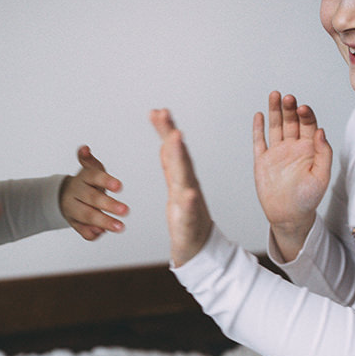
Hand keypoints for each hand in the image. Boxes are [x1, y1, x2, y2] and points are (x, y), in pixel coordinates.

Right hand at [60, 146, 128, 239]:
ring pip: (87, 216)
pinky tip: (101, 232)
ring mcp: (74, 210)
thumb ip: (89, 160)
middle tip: (126, 210)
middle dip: (109, 205)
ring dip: (104, 222)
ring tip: (120, 227)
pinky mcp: (75, 224)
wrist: (65, 197)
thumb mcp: (90, 169)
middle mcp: (77, 193)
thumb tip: (84, 149)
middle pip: (91, 199)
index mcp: (83, 178)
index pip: (94, 177)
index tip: (119, 186)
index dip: (106, 181)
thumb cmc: (86, 183)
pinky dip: (92, 233)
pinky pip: (83, 231)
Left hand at [150, 108, 211, 266]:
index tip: (157, 111)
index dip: (166, 130)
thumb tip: (166, 135)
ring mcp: (189, 202)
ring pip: (184, 177)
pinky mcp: (188, 220)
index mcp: (180, 177)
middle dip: (172, 136)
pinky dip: (189, 201)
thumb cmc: (186, 213)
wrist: (197, 244)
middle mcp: (186, 185)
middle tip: (164, 116)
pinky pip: (189, 210)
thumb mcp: (175, 181)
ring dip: (180, 158)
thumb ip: (171, 159)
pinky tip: (189, 194)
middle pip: (179, 157)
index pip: (172, 150)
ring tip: (175, 139)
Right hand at [253, 91, 332, 261]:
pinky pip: (260, 141)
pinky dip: (259, 128)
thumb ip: (324, 153)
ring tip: (275, 95)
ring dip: (275, 111)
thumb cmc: (308, 199)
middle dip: (290, 108)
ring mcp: (277, 153)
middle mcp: (293, 147)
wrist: (288, 216)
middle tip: (288, 98)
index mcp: (309, 149)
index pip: (309, 125)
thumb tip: (321, 131)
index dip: (306, 114)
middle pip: (291, 121)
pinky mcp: (262, 160)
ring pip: (276, 126)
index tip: (303, 109)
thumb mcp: (321, 177)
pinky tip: (260, 115)